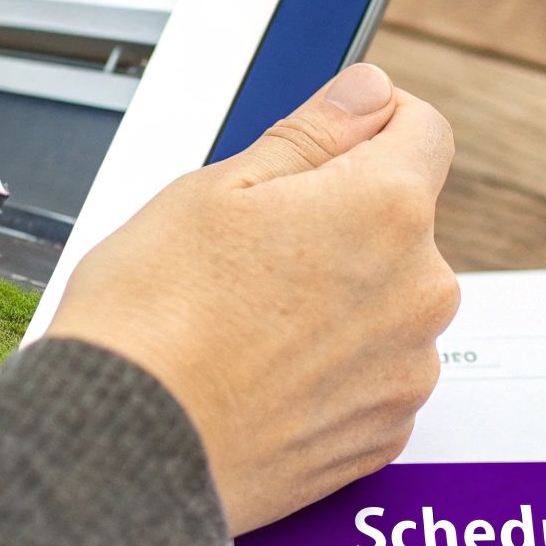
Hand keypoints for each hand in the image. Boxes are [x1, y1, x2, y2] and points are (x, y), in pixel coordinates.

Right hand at [47, 63, 456, 533]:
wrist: (123, 452)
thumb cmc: (153, 320)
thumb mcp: (218, 189)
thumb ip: (314, 133)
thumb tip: (368, 94)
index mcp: (386, 210)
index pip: (422, 130)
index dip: (367, 125)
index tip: (324, 147)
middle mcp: (420, 292)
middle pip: (402, 224)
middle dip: (343, 222)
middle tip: (249, 251)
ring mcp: (407, 371)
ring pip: (386, 302)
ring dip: (340, 298)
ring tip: (247, 322)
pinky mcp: (384, 435)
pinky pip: (373, 373)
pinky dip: (332, 367)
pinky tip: (261, 373)